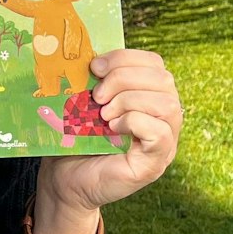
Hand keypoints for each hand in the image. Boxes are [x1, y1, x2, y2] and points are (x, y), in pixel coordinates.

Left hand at [32, 49, 182, 233]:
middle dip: (124, 77)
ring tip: (103, 113)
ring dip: (129, 100)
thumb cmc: (75, 136)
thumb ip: (97, 78)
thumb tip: (92, 56)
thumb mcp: (85, 100)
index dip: (125, 57)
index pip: (155, 63)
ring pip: (167, 104)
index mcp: (149, 96)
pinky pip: (161, 133)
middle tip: (96, 95)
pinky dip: (134, 122)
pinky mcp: (154, 163)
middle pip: (164, 79)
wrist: (65, 178)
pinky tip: (112, 128)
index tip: (93, 67)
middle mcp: (164, 118)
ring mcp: (164, 142)